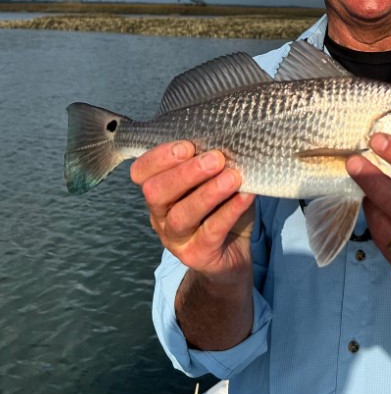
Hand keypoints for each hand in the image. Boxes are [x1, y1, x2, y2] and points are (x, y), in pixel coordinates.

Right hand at [130, 142, 255, 285]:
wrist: (233, 252)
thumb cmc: (221, 206)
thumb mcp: (213, 180)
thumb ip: (212, 162)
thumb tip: (230, 137)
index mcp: (159, 191)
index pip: (142, 172)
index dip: (160, 157)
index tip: (188, 146)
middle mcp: (160, 215)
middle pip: (157, 192)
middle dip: (186, 173)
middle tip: (216, 159)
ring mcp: (175, 238)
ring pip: (182, 215)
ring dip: (208, 193)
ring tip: (232, 177)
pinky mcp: (197, 255)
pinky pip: (211, 232)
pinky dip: (229, 211)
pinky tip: (245, 196)